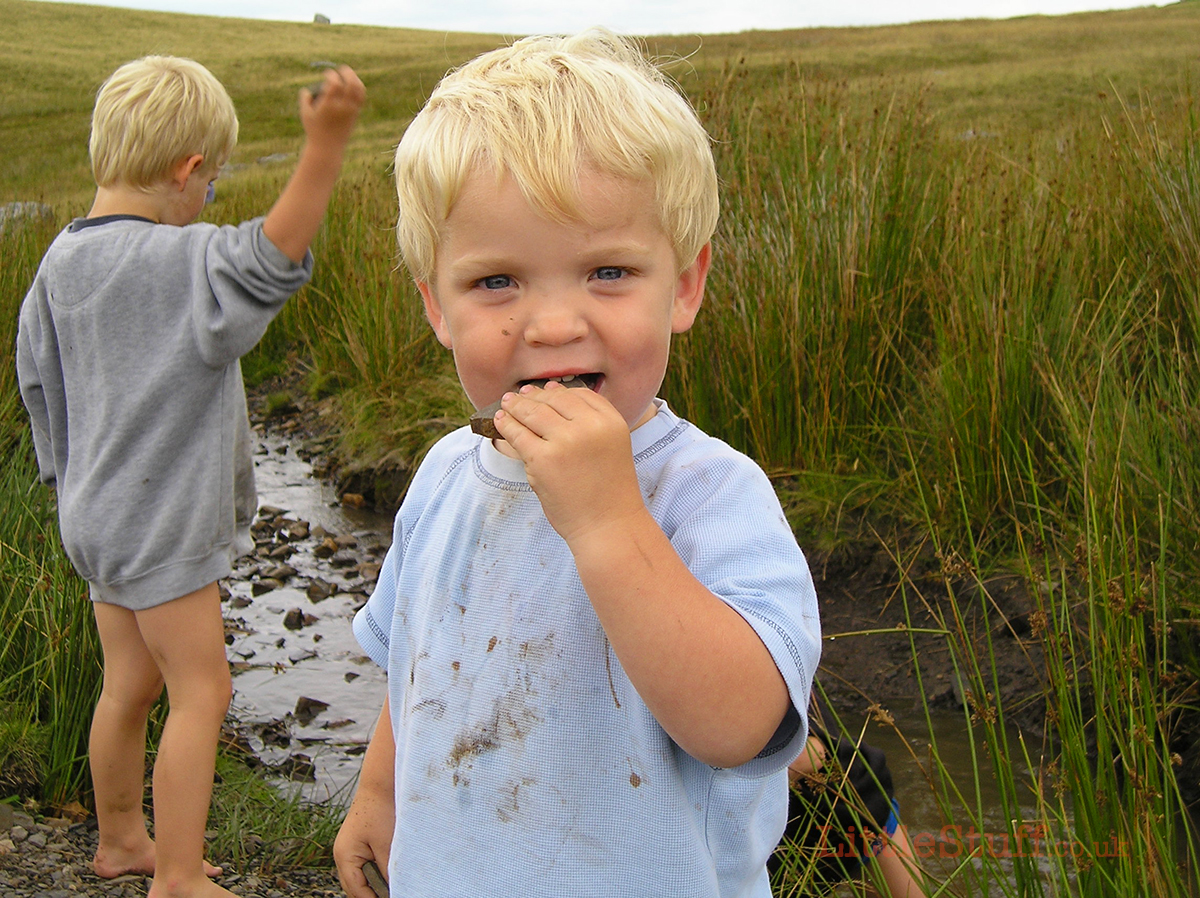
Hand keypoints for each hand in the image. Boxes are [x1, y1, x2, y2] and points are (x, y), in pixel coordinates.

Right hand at [300, 65, 365, 147]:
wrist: (328, 147)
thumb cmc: (314, 130)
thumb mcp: (305, 114)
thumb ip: (305, 99)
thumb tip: (307, 90)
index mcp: (329, 105)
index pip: (335, 83)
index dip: (331, 74)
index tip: (326, 74)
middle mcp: (342, 106)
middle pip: (350, 83)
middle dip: (346, 72)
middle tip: (340, 70)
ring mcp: (351, 110)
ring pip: (358, 89)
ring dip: (354, 78)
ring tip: (347, 75)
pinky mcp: (355, 114)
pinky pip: (361, 97)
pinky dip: (359, 88)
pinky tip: (353, 84)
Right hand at [334, 787, 393, 897]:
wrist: (380, 784)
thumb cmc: (381, 810)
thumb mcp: (386, 844)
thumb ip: (387, 870)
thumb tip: (393, 889)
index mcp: (345, 857)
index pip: (356, 891)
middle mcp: (343, 856)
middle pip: (354, 888)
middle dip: (371, 894)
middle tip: (392, 893)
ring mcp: (349, 850)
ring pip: (359, 879)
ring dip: (373, 885)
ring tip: (391, 886)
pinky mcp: (358, 844)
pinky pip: (363, 867)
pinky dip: (374, 873)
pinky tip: (388, 874)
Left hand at [493, 382, 645, 543]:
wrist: (608, 525)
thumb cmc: (608, 490)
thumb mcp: (612, 446)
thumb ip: (590, 421)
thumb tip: (552, 391)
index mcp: (612, 421)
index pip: (580, 394)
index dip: (559, 390)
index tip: (546, 390)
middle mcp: (591, 426)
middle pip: (555, 399)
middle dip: (533, 396)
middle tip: (519, 395)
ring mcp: (565, 441)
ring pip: (533, 413)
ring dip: (516, 406)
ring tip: (506, 404)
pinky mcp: (542, 459)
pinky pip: (518, 434)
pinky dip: (506, 425)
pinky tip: (500, 421)